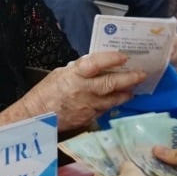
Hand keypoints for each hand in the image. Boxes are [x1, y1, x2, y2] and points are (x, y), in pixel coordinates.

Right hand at [22, 51, 144, 130]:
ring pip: (112, 99)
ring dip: (125, 94)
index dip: (111, 59)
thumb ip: (79, 70)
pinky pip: (104, 110)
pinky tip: (117, 100)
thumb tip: (95, 66)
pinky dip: (112, 104)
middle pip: (110, 83)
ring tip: (133, 89)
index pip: (95, 64)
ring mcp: (86, 106)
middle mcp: (82, 90)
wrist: (35, 117)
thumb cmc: (45, 93)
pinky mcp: (87, 118)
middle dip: (129, 79)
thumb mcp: (60, 74)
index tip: (124, 57)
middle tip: (141, 75)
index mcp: (74, 75)